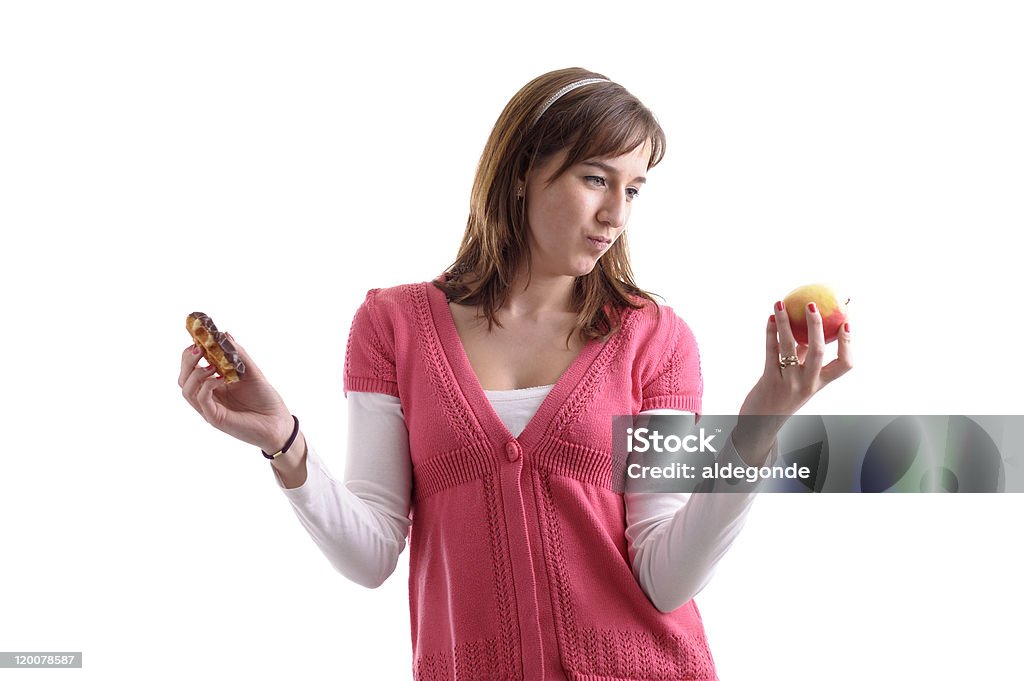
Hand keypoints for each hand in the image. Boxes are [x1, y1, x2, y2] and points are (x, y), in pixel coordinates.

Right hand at [178, 335, 294, 452]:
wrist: (279, 423)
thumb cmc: (266, 399)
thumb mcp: (252, 372)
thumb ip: (238, 355)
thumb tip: (224, 334)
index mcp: (213, 386)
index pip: (191, 369)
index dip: (190, 354)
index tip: (198, 339)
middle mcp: (208, 397)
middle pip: (183, 379)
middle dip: (187, 361)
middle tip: (199, 349)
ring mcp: (210, 409)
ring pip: (187, 390)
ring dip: (196, 373)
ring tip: (212, 365)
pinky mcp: (216, 419)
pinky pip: (202, 400)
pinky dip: (207, 386)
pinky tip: (221, 378)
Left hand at [733, 300, 852, 461]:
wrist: (760, 423)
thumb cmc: (783, 393)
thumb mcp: (800, 378)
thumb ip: (806, 356)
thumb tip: (812, 325)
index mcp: (820, 382)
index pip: (844, 365)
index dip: (848, 343)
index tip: (847, 321)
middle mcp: (808, 383)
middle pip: (819, 352)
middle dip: (816, 326)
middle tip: (812, 305)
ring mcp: (788, 382)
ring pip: (789, 348)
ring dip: (785, 322)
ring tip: (780, 303)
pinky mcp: (769, 380)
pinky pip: (770, 352)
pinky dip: (770, 333)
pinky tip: (770, 318)